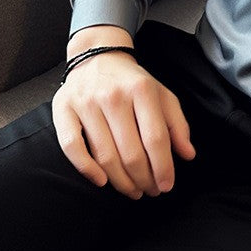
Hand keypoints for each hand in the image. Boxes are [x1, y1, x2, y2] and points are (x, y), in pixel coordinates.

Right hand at [52, 27, 194, 199]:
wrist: (97, 58)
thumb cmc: (133, 83)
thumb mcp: (162, 95)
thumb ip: (177, 124)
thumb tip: (188, 154)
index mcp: (142, 90)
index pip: (155, 138)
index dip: (163, 167)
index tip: (167, 186)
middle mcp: (113, 96)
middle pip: (131, 151)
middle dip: (143, 179)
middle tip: (150, 191)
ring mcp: (86, 103)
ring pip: (105, 154)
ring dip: (121, 181)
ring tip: (132, 191)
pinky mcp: (63, 109)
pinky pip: (72, 146)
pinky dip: (86, 169)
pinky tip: (102, 181)